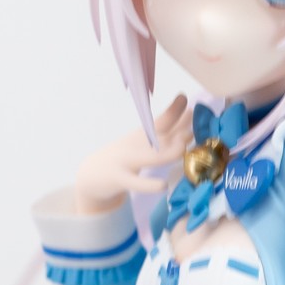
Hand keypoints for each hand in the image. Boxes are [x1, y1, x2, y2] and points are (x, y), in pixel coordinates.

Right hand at [73, 95, 193, 214]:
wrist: (92, 176)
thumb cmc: (124, 159)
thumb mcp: (144, 145)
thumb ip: (167, 135)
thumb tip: (189, 120)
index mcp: (142, 137)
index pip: (161, 121)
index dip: (174, 110)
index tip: (186, 98)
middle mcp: (135, 145)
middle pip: (158, 135)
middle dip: (176, 127)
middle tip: (192, 122)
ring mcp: (127, 161)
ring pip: (150, 157)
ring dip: (168, 152)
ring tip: (182, 148)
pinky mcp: (120, 179)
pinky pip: (136, 183)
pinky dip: (149, 185)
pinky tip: (162, 186)